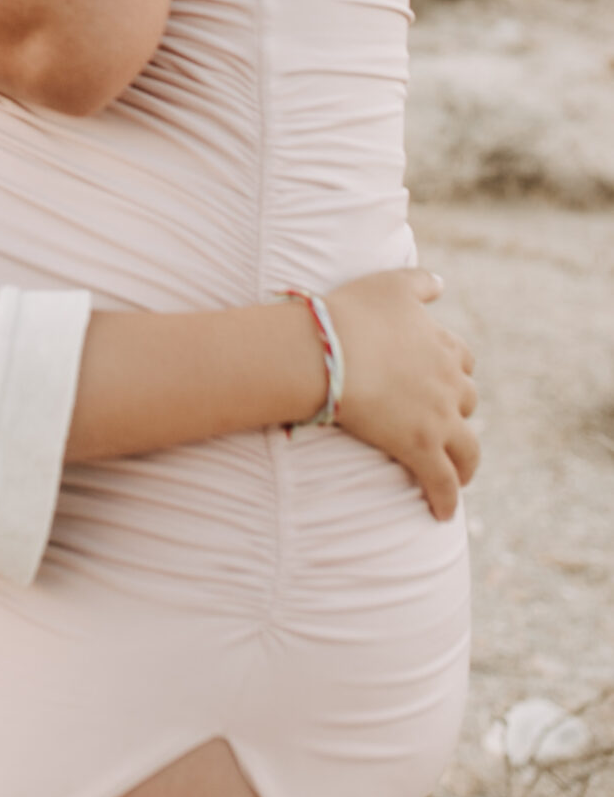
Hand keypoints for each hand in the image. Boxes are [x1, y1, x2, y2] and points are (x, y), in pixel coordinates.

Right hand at [325, 269, 478, 520]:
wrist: (327, 351)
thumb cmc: (351, 314)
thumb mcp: (390, 284)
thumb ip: (420, 282)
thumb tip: (442, 284)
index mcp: (443, 346)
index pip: (463, 361)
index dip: (453, 373)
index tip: (442, 382)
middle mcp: (449, 382)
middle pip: (468, 403)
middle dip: (458, 414)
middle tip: (443, 427)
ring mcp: (437, 418)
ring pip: (467, 449)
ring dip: (466, 464)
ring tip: (458, 476)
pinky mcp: (420, 448)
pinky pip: (442, 482)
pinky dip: (445, 499)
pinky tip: (443, 514)